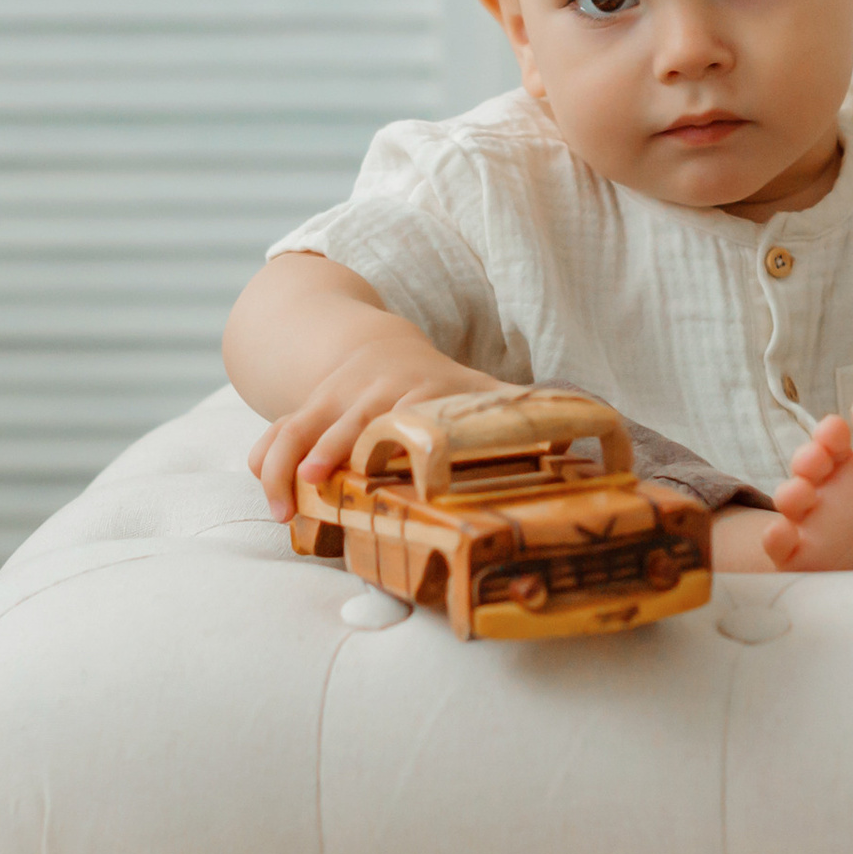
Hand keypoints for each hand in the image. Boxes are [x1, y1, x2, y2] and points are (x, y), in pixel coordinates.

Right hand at [248, 338, 496, 521]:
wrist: (373, 344)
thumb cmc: (433, 384)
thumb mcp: (472, 390)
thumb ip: (513, 412)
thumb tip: (587, 431)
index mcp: (417, 389)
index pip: (406, 409)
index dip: (392, 431)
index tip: (382, 460)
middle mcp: (370, 391)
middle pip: (347, 418)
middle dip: (330, 447)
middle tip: (317, 483)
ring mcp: (332, 399)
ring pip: (299, 425)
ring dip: (286, 464)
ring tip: (282, 509)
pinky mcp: (303, 410)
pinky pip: (276, 431)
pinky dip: (265, 460)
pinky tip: (267, 495)